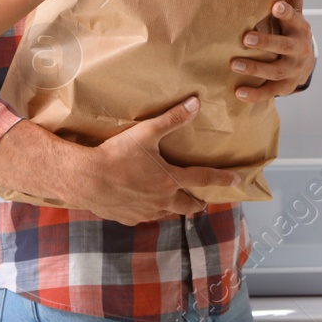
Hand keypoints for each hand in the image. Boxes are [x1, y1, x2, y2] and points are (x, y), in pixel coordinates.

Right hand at [78, 97, 240, 224]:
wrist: (86, 179)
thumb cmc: (116, 154)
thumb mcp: (146, 132)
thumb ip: (173, 119)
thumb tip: (196, 103)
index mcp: (171, 179)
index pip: (204, 179)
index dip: (222, 179)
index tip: (236, 180)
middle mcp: (163, 200)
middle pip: (190, 206)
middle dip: (199, 202)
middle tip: (202, 199)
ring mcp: (146, 212)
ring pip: (169, 214)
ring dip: (175, 207)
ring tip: (174, 200)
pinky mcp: (130, 218)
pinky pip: (146, 217)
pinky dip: (150, 210)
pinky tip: (143, 203)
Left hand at [232, 0, 313, 101]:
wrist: (306, 66)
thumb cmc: (294, 33)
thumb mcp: (297, 13)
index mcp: (300, 28)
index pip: (294, 18)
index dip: (285, 12)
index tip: (274, 5)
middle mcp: (298, 49)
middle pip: (283, 47)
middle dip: (266, 42)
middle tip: (246, 38)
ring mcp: (292, 70)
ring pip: (274, 70)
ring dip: (254, 68)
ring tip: (234, 64)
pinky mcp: (284, 87)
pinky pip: (269, 91)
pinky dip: (254, 94)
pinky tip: (238, 92)